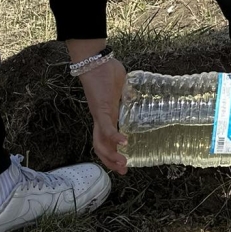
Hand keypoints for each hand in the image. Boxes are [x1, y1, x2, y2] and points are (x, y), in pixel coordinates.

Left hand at [79, 58, 128, 174]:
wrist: (94, 61)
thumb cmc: (107, 71)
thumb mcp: (122, 87)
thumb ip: (127, 94)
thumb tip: (136, 96)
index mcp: (105, 115)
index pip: (105, 139)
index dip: (111, 152)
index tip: (123, 161)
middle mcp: (101, 119)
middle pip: (101, 146)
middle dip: (111, 161)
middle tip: (124, 170)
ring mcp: (100, 115)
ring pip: (101, 142)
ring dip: (111, 156)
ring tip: (123, 163)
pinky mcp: (101, 110)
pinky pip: (107, 128)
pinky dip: (114, 137)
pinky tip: (124, 143)